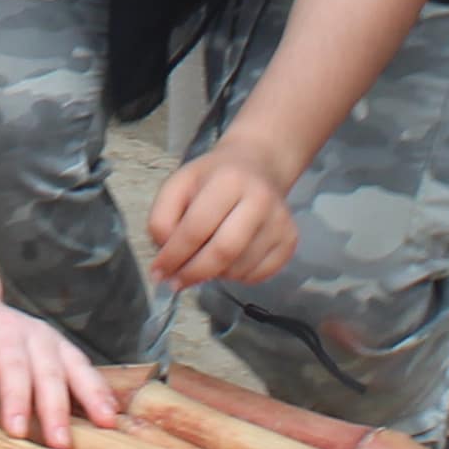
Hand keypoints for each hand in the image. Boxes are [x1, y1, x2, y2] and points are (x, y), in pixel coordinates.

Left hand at [0, 298, 121, 445]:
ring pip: (76, 367)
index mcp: (0, 331)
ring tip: (106, 424)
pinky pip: (85, 369)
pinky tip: (111, 413)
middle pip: (48, 371)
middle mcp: (32, 333)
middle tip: (61, 444)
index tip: (18, 431)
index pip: (11, 367)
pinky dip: (100, 390)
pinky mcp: (64, 350)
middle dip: (56, 409)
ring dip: (92, 396)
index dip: (16, 399)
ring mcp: (53, 340)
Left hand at [146, 141, 302, 294]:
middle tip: (175, 282)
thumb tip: (166, 255)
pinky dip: (235, 276)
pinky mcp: (290, 241)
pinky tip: (228, 259)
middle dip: (193, 273)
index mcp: (229, 180)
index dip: (173, 255)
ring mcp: (280, 222)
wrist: (257, 166)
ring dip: (213, 274)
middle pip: (223, 253)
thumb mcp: (178, 185)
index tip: (158, 271)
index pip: (196, 228)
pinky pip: (257, 276)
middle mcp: (261, 200)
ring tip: (204, 259)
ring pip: (238, 269)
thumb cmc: (212, 178)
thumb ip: (162, 218)